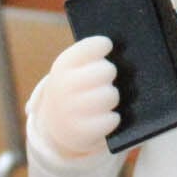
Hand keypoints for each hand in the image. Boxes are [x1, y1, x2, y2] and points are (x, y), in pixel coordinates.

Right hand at [33, 35, 119, 158]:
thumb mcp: (74, 69)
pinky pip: (113, 119)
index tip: (107, 45)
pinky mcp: (84, 131)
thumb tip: (119, 51)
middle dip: (109, 74)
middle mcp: (64, 86)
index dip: (102, 45)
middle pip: (107, 70)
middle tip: (103, 79)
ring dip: (111, 97)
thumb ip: (91, 58)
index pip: (90, 46)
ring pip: (111, 95)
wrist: (57, 124)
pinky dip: (111, 118)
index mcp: (63, 66)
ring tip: (102, 99)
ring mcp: (72, 110)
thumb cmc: (75, 88)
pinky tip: (102, 116)